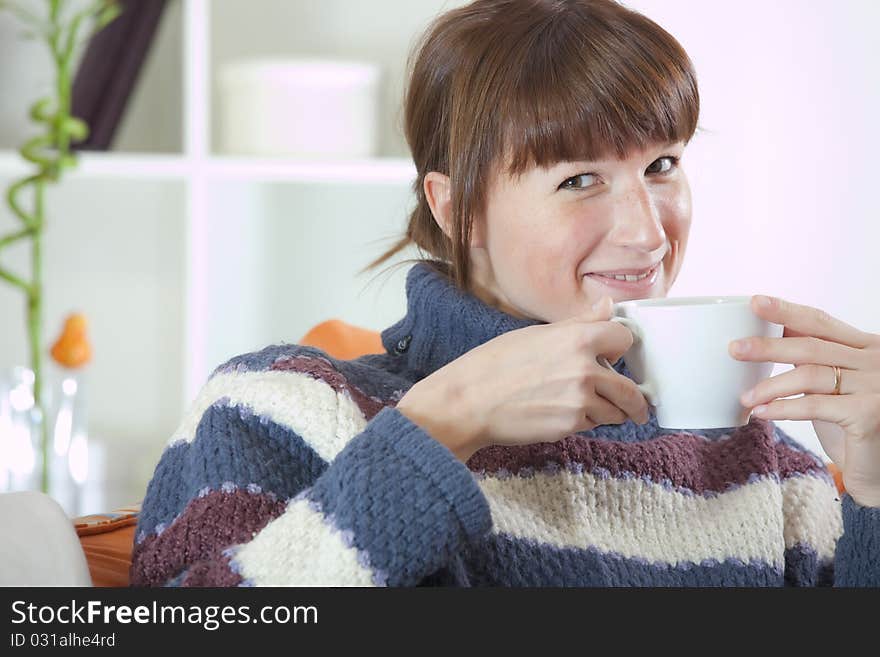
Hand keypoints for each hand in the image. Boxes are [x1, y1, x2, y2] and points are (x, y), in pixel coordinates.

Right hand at [396, 296, 650, 461]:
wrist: (468, 402)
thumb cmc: (494, 365)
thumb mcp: (537, 334)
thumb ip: (580, 322)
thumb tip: (607, 306)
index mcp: (578, 338)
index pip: (625, 339)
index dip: (619, 347)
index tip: (616, 355)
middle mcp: (586, 369)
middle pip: (630, 389)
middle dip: (633, 399)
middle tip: (633, 405)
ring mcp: (580, 401)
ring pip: (614, 411)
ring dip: (605, 410)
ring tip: (579, 404)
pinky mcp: (570, 426)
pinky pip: (591, 425)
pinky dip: (583, 422)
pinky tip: (558, 412)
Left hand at [729, 295, 879, 506]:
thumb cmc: (853, 425)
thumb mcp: (833, 386)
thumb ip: (812, 362)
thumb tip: (763, 339)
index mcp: (867, 347)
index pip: (821, 322)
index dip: (786, 311)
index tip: (754, 302)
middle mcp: (877, 361)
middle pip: (812, 346)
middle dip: (768, 346)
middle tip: (734, 349)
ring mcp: (876, 387)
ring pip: (810, 375)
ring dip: (770, 385)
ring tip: (744, 397)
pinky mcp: (869, 414)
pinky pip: (816, 406)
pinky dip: (783, 409)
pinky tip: (762, 412)